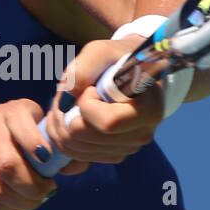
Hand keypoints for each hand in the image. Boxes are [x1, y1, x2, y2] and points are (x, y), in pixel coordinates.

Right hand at [0, 99, 70, 209]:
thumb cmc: (11, 135)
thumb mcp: (32, 127)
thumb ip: (57, 143)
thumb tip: (74, 166)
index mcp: (12, 111)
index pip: (22, 125)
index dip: (36, 146)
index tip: (48, 163)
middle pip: (8, 166)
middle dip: (32, 188)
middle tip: (46, 194)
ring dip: (19, 203)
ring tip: (33, 203)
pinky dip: (3, 209)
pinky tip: (16, 209)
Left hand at [43, 37, 163, 164]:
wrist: (132, 72)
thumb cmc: (118, 60)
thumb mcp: (101, 52)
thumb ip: (81, 70)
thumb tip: (66, 100)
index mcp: (148, 110)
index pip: (107, 122)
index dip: (86, 105)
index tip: (90, 88)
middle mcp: (142, 134)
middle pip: (86, 139)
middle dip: (64, 117)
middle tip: (67, 97)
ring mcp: (128, 147)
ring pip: (78, 149)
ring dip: (61, 128)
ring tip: (68, 106)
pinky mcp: (115, 154)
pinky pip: (79, 157)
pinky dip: (66, 141)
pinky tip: (69, 122)